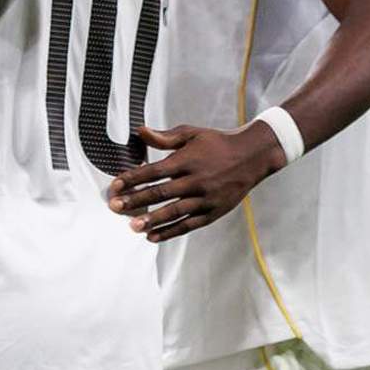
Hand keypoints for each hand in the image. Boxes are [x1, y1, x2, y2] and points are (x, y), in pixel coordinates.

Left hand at [107, 122, 287, 240]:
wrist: (254, 156)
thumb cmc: (218, 143)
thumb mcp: (192, 133)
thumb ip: (165, 137)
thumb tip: (140, 132)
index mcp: (187, 161)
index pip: (154, 171)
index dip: (132, 179)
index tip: (115, 186)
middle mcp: (196, 181)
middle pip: (161, 193)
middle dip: (136, 201)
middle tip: (115, 207)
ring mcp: (206, 198)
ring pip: (175, 212)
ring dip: (153, 220)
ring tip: (133, 226)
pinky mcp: (214, 211)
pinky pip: (190, 224)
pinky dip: (171, 231)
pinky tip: (153, 236)